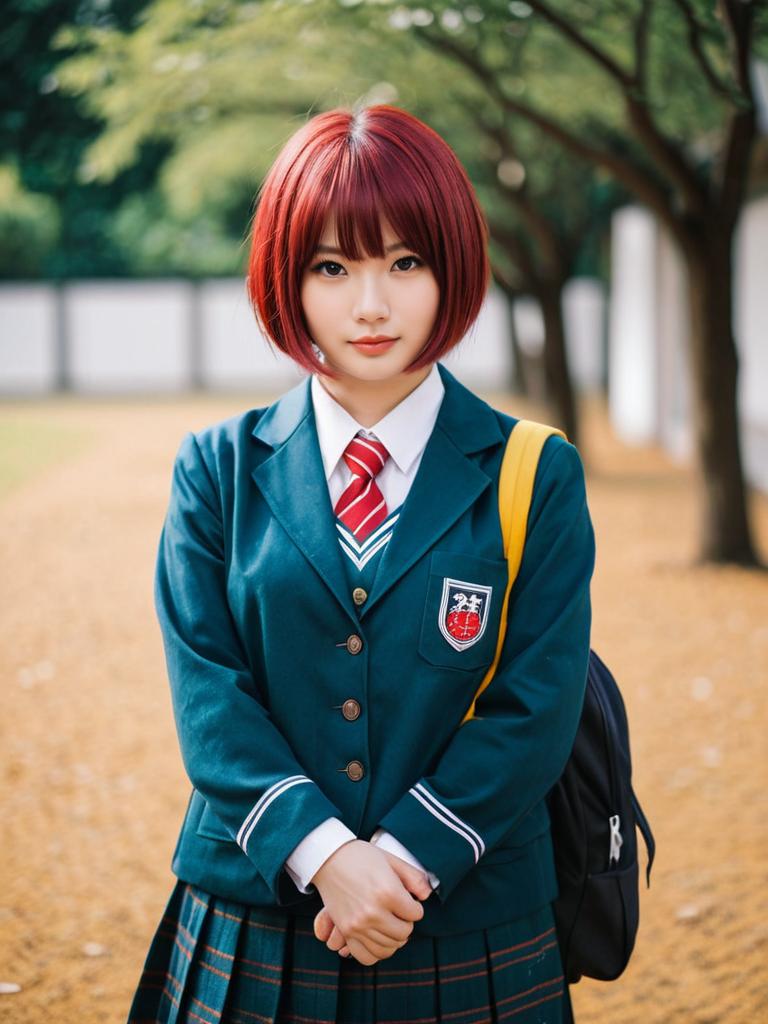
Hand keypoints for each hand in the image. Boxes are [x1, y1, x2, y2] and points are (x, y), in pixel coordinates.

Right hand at [311, 842, 431, 964]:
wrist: (329, 858)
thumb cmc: (362, 856)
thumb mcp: (391, 859)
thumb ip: (414, 877)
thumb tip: (426, 895)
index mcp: (388, 892)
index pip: (416, 914)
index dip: (415, 907)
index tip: (408, 901)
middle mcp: (374, 912)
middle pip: (404, 933)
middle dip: (406, 923)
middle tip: (400, 913)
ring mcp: (358, 925)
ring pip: (388, 947)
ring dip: (393, 938)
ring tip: (390, 924)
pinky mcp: (346, 931)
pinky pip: (367, 957)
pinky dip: (377, 952)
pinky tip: (378, 938)